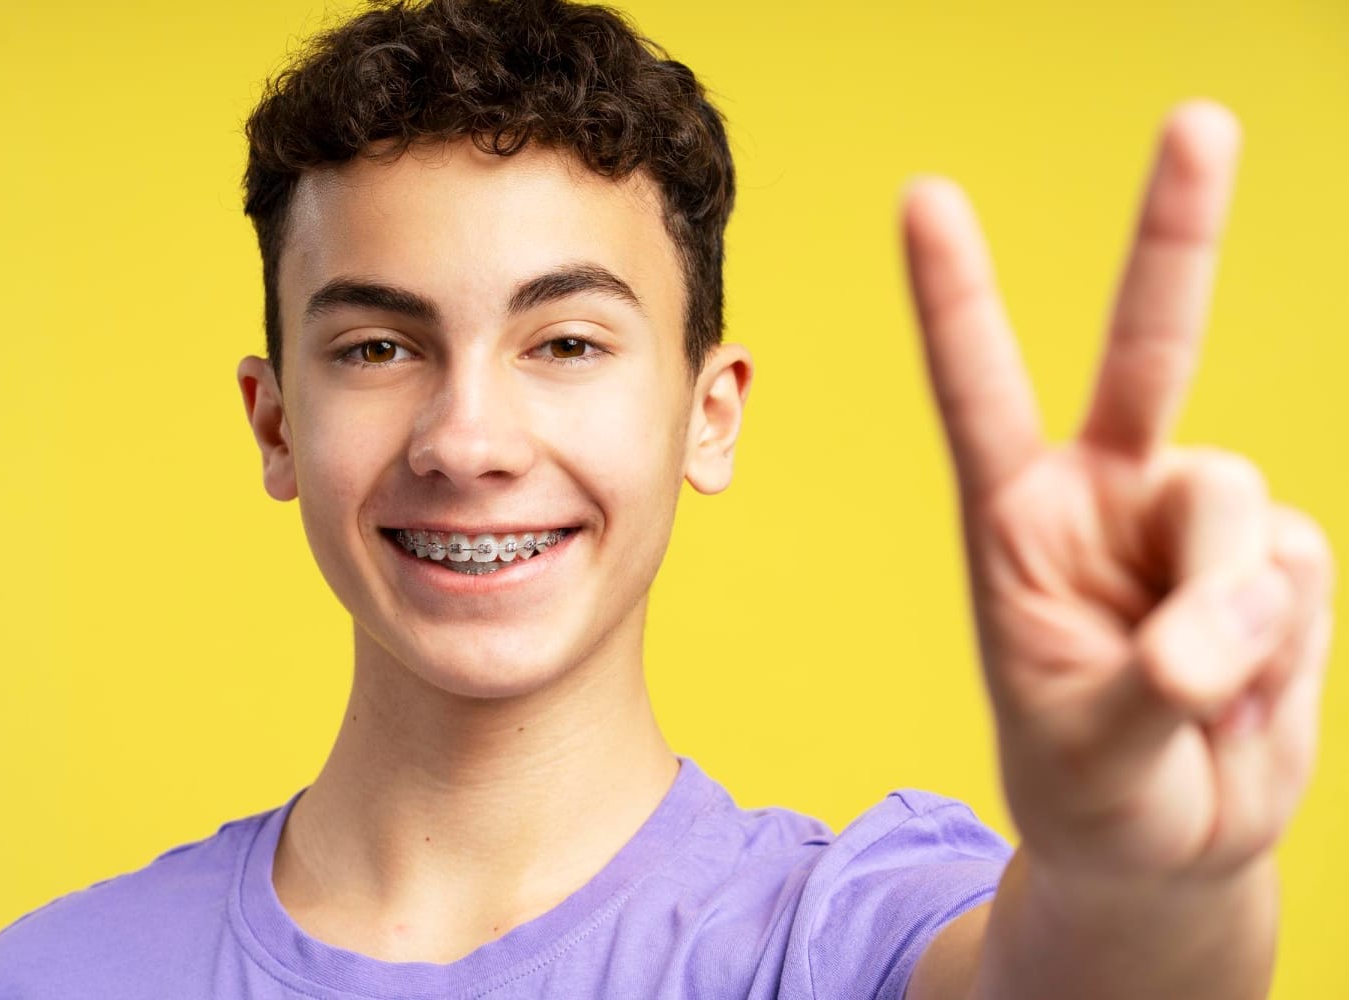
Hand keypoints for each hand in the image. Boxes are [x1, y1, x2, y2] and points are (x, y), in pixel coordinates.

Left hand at [901, 101, 1335, 882]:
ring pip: (1237, 501)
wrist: (1167, 843)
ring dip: (1229, 608)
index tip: (925, 197)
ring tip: (1197, 695)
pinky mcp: (1274, 561)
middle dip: (1177, 234)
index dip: (959, 296)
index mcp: (1015, 518)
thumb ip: (1151, 686)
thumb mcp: (1088, 752)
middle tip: (1199, 121)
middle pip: (1152, 345)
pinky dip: (1281, 645)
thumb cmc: (1091, 786)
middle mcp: (1107, 493)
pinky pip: (1298, 571)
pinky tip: (1241, 696)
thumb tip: (1224, 632)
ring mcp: (1193, 521)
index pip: (980, 390)